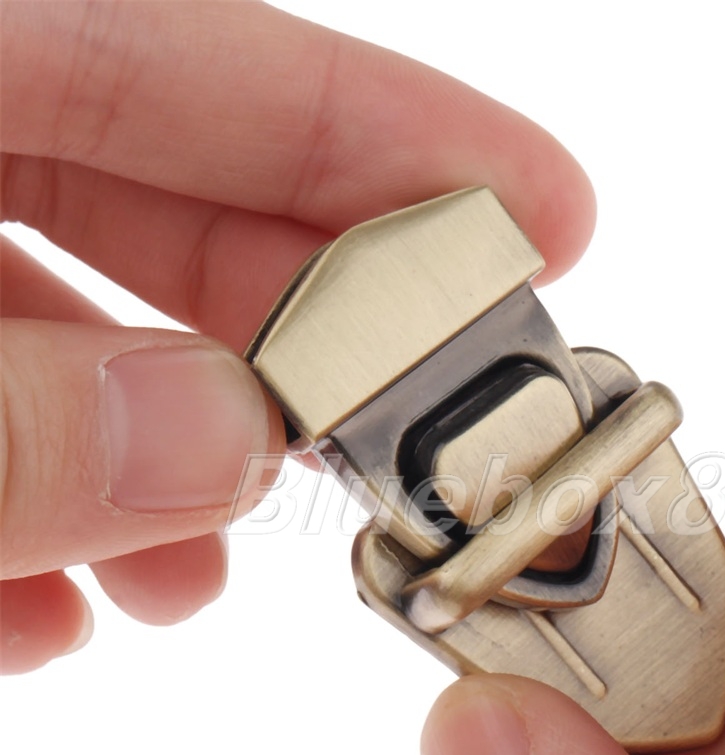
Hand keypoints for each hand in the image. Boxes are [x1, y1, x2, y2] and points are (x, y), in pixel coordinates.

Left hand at [0, 1, 593, 671]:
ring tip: (191, 574)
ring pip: (61, 325)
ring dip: (151, 461)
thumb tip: (217, 445)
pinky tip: (52, 607)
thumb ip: (12, 431)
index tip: (550, 219)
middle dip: (295, 340)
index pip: (203, 54)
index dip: (394, 139)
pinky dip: (31, 498)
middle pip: (154, 197)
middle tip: (402, 440)